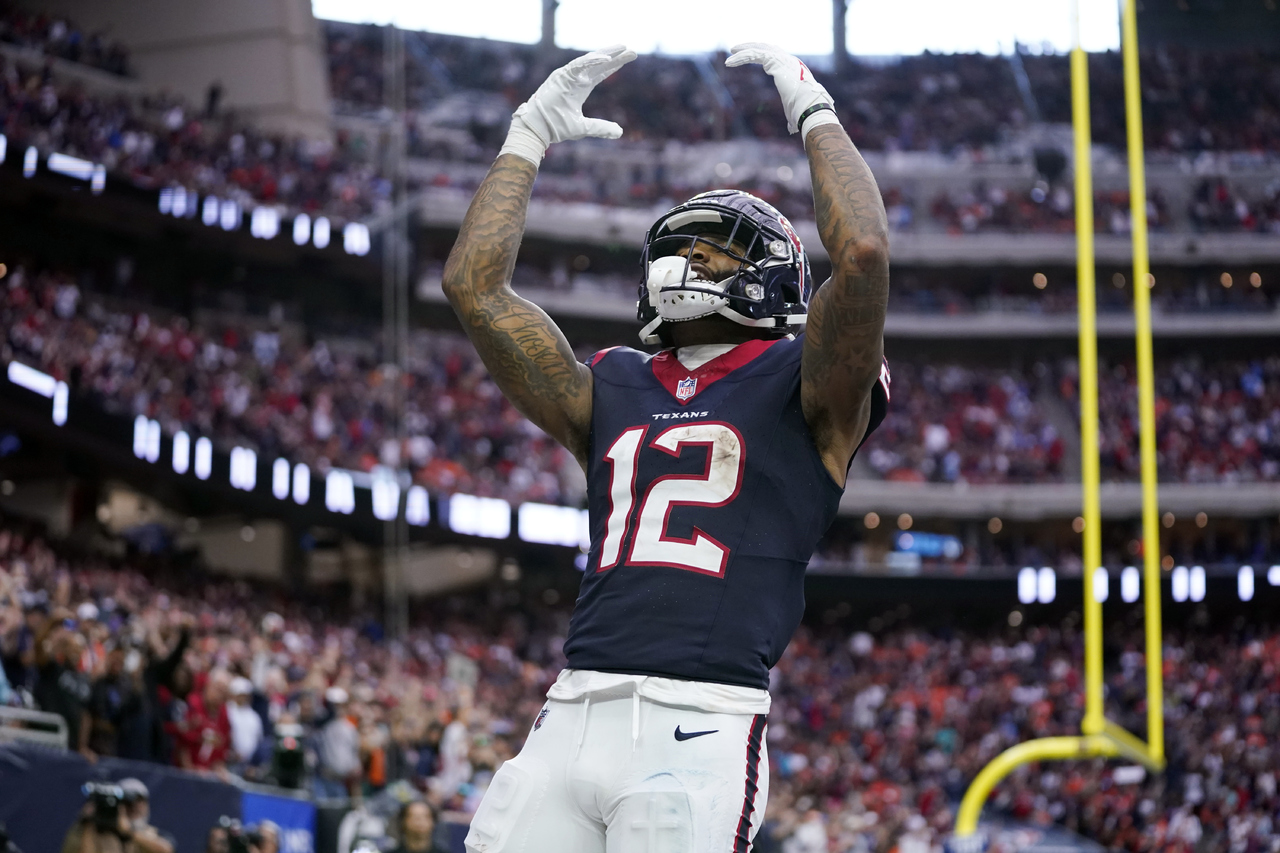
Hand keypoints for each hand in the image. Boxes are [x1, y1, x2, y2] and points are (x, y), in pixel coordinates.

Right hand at [500, 45, 636, 163]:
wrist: (538, 129)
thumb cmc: (556, 127)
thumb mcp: (584, 127)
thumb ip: (601, 128)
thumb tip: (620, 132)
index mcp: (580, 88)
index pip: (601, 73)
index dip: (614, 65)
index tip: (629, 57)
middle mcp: (575, 79)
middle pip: (599, 64)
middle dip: (615, 56)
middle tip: (632, 50)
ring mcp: (567, 76)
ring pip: (590, 60)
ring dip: (606, 53)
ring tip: (622, 47)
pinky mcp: (561, 76)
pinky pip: (578, 65)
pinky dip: (591, 61)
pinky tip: (606, 58)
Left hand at [725, 43, 838, 135]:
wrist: (810, 108)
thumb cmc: (804, 112)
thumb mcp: (793, 112)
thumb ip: (790, 118)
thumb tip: (791, 129)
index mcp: (794, 69)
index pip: (775, 56)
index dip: (763, 54)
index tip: (751, 56)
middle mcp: (789, 60)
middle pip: (766, 48)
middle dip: (751, 47)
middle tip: (736, 50)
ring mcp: (783, 59)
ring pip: (759, 50)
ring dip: (743, 51)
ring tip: (730, 54)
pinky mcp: (775, 62)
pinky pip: (754, 55)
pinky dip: (741, 57)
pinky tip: (729, 63)